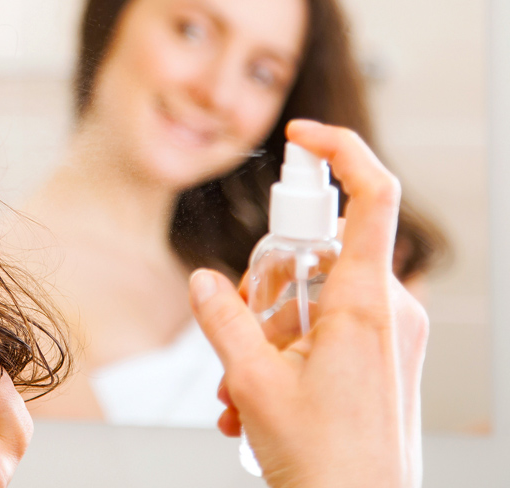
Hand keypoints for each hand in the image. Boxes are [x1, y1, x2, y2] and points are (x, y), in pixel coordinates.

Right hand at [189, 120, 426, 487]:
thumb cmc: (326, 463)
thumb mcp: (252, 384)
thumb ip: (223, 319)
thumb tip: (204, 280)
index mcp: (365, 303)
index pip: (372, 196)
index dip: (340, 150)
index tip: (300, 137)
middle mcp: (387, 310)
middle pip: (317, 253)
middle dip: (263, 289)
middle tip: (238, 336)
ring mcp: (389, 336)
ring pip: (313, 297)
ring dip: (265, 336)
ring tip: (237, 391)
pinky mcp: (383, 359)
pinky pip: (325, 330)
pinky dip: (283, 355)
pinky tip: (251, 403)